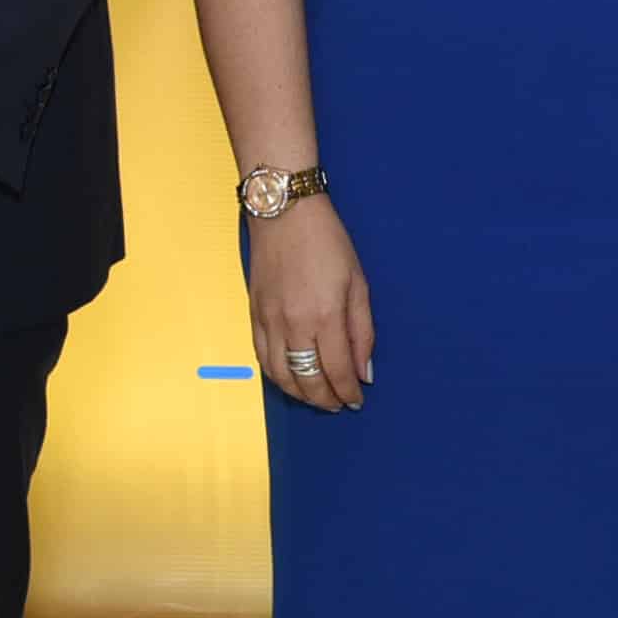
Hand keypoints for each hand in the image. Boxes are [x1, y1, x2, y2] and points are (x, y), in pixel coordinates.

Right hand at [250, 200, 375, 411]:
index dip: (348, 392)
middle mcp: (294, 325)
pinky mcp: (253, 316)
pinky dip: (278, 377)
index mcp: (325, 316)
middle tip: (339, 405)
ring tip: (316, 398)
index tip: (357, 400)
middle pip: (308, 380)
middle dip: (326, 400)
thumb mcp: (358, 282)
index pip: (338, 370)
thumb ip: (362, 331)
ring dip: (300, 395)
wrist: (283, 212)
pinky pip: (262, 359)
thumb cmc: (326, 241)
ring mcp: (270, 322)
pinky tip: (290, 380)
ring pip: (282, 376)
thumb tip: (364, 371)